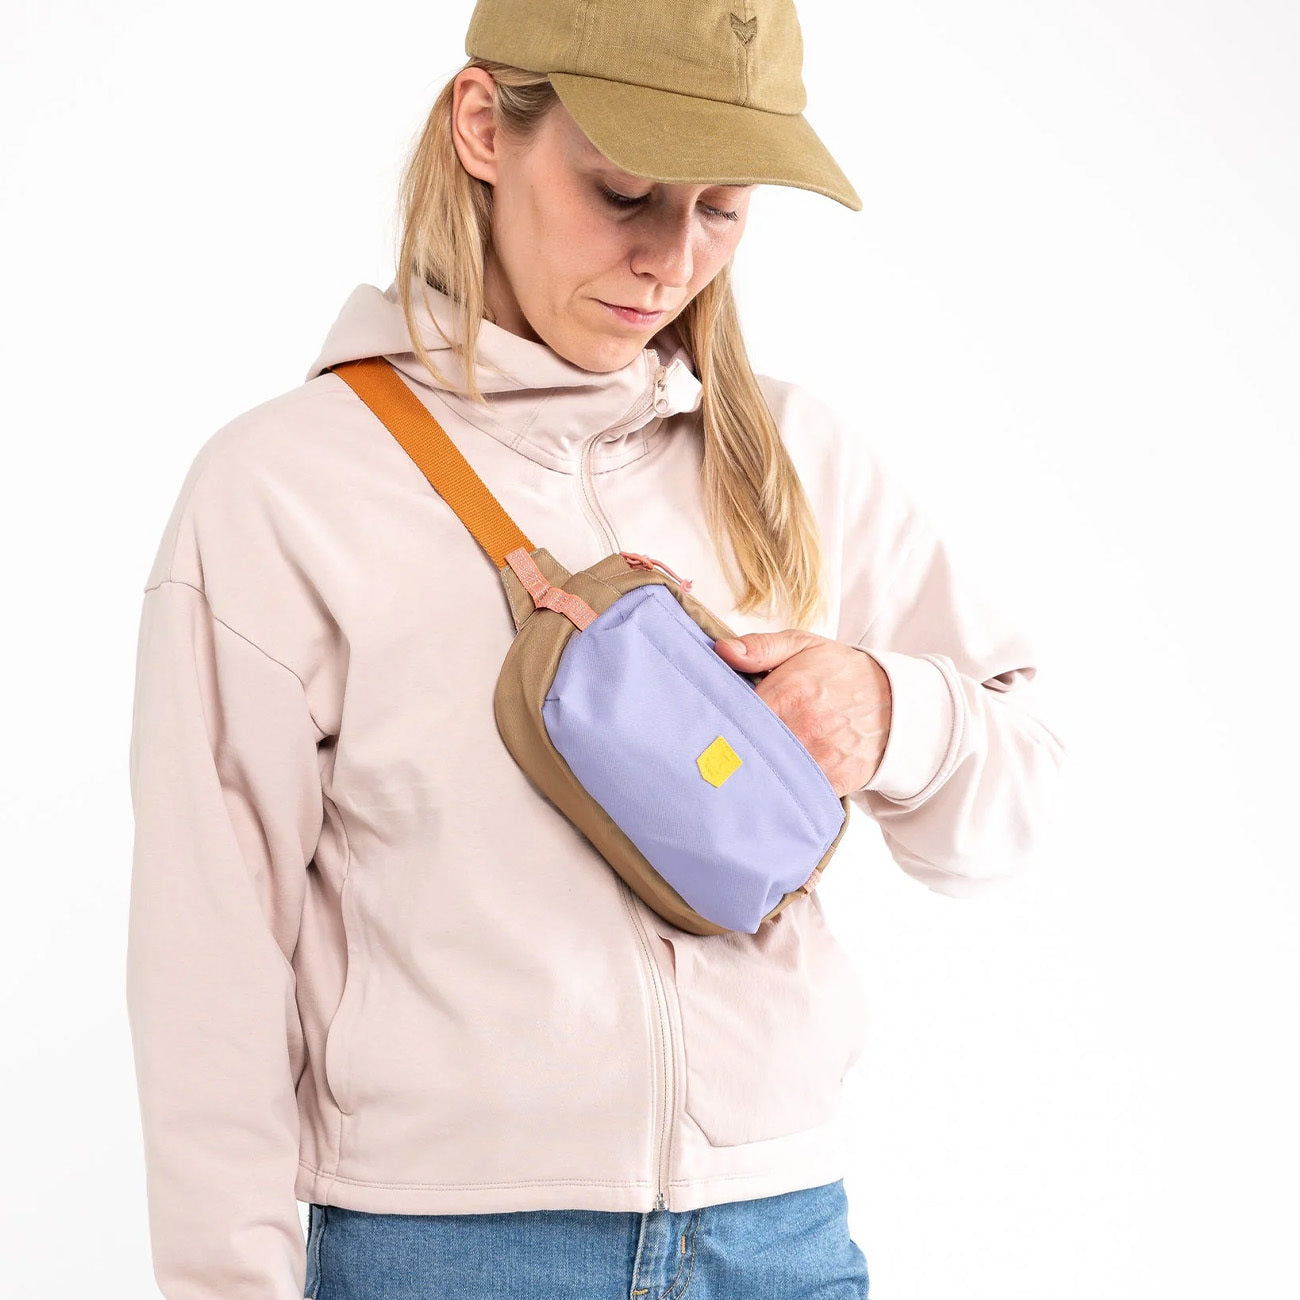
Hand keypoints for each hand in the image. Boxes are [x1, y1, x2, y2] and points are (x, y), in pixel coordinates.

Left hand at [712, 630, 891, 798]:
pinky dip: (782, 788)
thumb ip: (760, 647)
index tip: (709, 723)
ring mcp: (821, 758)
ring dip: (756, 770)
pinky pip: (796, 791)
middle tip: (718, 749)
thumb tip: (722, 651)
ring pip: (770, 773)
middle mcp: (805, 728)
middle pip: (749, 747)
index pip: (737, 714)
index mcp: (791, 693)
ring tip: (744, 764)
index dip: (721, 720)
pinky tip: (773, 779)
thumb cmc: (841, 672)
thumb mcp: (802, 646)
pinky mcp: (835, 782)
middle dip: (733, 748)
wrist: (897, 702)